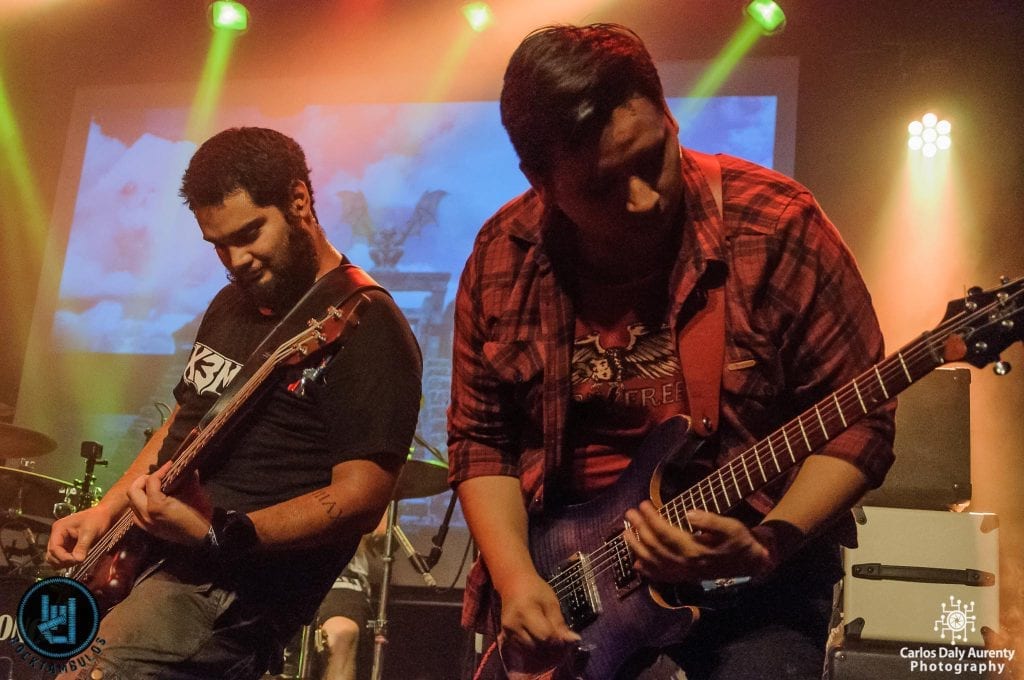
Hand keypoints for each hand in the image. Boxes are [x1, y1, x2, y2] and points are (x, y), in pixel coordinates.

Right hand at [46, 504, 116, 566]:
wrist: (104, 514)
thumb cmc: (97, 519)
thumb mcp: (90, 532)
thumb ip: (82, 546)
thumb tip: (77, 560)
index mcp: (59, 529)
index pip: (54, 548)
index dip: (63, 557)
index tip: (76, 561)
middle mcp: (57, 535)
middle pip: (51, 555)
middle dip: (63, 561)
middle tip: (78, 561)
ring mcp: (62, 541)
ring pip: (55, 558)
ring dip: (65, 563)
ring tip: (78, 561)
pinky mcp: (68, 546)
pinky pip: (63, 557)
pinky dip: (68, 561)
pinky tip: (78, 560)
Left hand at [127, 461, 212, 545]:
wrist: (202, 537)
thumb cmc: (200, 514)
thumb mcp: (195, 494)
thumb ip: (189, 479)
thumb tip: (188, 467)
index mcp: (157, 505)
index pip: (151, 482)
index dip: (161, 470)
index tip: (170, 465)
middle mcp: (146, 515)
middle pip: (133, 491)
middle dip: (143, 480)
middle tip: (156, 476)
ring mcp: (145, 524)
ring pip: (132, 503)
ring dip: (140, 493)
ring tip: (153, 488)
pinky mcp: (148, 529)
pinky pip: (136, 514)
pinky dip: (140, 505)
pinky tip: (151, 502)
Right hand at [496, 571, 580, 668]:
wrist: (513, 583)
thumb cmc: (534, 589)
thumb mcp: (551, 602)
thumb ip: (560, 623)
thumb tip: (574, 640)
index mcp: (525, 612)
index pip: (545, 636)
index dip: (557, 639)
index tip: (564, 636)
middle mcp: (513, 625)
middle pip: (537, 646)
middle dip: (551, 647)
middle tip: (559, 640)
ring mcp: (507, 632)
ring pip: (530, 652)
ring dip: (543, 651)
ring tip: (550, 640)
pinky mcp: (506, 637)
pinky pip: (523, 651)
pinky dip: (534, 650)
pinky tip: (540, 642)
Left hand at [623, 504, 770, 582]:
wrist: (750, 562)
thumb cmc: (740, 540)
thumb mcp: (730, 526)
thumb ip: (710, 520)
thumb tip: (689, 513)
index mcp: (694, 549)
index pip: (664, 533)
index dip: (651, 518)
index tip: (643, 504)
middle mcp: (685, 564)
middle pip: (654, 546)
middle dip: (639, 528)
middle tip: (629, 513)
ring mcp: (684, 573)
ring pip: (654, 563)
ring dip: (637, 548)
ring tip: (625, 533)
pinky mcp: (686, 577)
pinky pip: (662, 577)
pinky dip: (647, 571)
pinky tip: (637, 565)